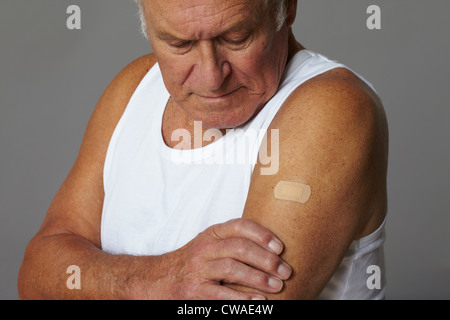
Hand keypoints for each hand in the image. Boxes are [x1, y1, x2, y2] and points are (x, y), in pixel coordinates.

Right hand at [162, 218, 291, 299]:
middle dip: (267, 260)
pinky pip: (220, 293)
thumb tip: (272, 250)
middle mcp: (205, 248)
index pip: (240, 226)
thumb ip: (234, 241)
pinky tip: (257, 301)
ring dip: (258, 278)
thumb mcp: (210, 244)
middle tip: (285, 271)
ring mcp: (198, 268)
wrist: (158, 278)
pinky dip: (241, 298)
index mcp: (212, 234)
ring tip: (277, 286)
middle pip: (240, 248)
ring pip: (232, 268)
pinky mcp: (193, 290)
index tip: (280, 247)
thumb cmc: (193, 261)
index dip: (262, 235)